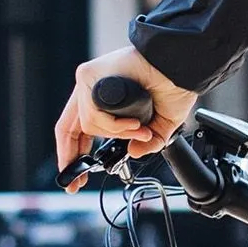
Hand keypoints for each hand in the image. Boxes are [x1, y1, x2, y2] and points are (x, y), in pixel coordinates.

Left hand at [55, 45, 196, 181]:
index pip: (78, 131)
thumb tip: (134, 152)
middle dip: (70, 157)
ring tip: (139, 130)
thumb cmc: (173, 85)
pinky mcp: (88, 74)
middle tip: (76, 180)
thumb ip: (147, 142)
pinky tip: (133, 122)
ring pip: (87, 125)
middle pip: (67, 128)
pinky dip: (114, 125)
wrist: (180, 67)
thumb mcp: (161, 124)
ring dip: (116, 134)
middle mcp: (91, 90)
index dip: (74, 155)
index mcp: (104, 101)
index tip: (76, 177)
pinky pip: (93, 114)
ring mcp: (88, 82)